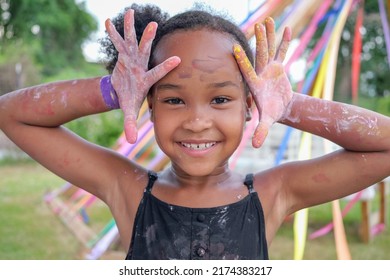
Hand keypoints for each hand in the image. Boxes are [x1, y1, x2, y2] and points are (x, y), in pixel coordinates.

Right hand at [105, 9, 180, 142]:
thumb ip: (130, 124)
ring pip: (131, 41)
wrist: (124, 91)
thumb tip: (131, 141)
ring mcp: (131, 59)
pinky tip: (108, 21)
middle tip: (155, 24)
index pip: (157, 73)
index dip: (166, 67)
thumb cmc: (130, 99)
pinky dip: (112, 33)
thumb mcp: (129, 111)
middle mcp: (140, 65)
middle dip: (148, 38)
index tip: (179, 60)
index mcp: (145, 78)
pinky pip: (116, 42)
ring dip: (130, 28)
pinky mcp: (122, 55)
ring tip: (130, 12)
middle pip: (145, 50)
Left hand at [234, 17, 292, 147]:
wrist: (278, 107)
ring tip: (268, 20)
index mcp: (255, 84)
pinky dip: (284, 42)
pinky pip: (282, 52)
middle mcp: (261, 73)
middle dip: (259, 41)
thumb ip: (261, 131)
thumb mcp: (267, 121)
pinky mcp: (279, 67)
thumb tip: (255, 145)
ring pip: (269, 50)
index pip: (247, 70)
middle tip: (257, 25)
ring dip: (269, 36)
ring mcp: (270, 69)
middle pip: (260, 55)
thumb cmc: (271, 112)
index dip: (243, 60)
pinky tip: (287, 29)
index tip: (234, 49)